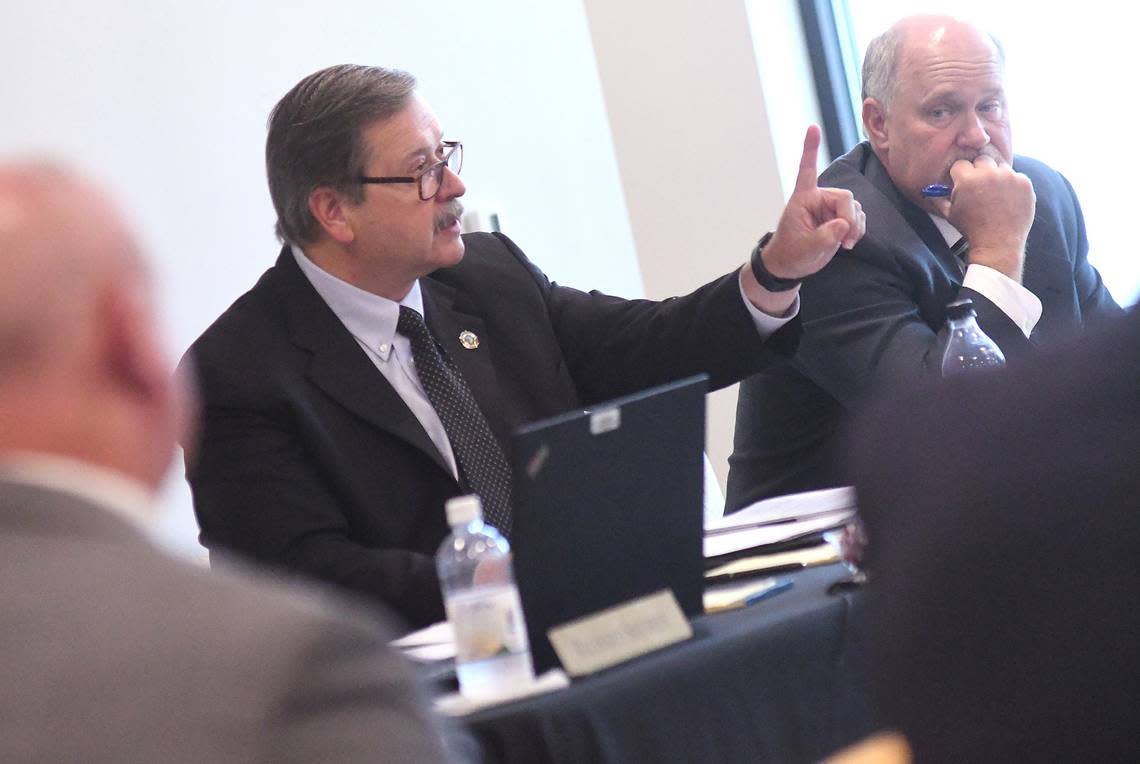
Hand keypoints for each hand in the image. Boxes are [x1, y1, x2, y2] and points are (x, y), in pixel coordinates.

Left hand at [758, 125, 865, 280]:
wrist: (791, 265)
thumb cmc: (791, 253)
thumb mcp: (806, 248)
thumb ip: (825, 236)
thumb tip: (845, 225)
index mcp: (803, 198)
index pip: (806, 169)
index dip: (810, 149)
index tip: (813, 127)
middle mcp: (818, 198)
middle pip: (845, 198)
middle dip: (850, 219)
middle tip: (847, 239)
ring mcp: (830, 208)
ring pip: (855, 208)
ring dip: (856, 226)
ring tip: (846, 243)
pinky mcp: (840, 218)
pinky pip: (858, 218)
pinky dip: (858, 229)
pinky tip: (850, 241)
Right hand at [932, 153, 1034, 281]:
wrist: (997, 243)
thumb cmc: (970, 229)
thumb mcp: (949, 214)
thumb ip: (938, 198)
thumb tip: (929, 190)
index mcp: (967, 179)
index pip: (961, 164)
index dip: (960, 174)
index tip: (962, 183)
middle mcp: (988, 173)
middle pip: (982, 160)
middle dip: (979, 170)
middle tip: (980, 187)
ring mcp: (1009, 177)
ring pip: (1000, 167)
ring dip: (996, 176)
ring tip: (995, 194)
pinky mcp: (1025, 183)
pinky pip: (1017, 176)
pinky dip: (1013, 185)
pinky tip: (1008, 199)